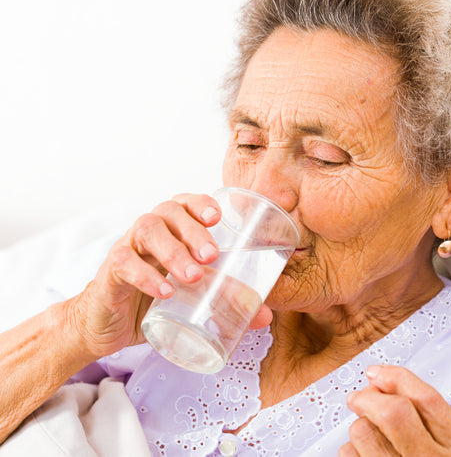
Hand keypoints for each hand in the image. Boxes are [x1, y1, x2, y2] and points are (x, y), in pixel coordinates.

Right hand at [65, 193, 223, 358]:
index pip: (186, 202)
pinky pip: (124, 264)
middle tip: (212, 256)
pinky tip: (164, 292)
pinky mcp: (109, 272)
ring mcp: (128, 248)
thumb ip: (226, 301)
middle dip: (193, 230)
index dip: (201, 203)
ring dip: (173, 250)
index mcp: (172, 230)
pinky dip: (146, 276)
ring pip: (147, 230)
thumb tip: (265, 316)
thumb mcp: (193, 298)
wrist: (108, 325)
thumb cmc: (155, 301)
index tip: (218, 218)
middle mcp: (150, 232)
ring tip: (193, 276)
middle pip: (169, 211)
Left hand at [339, 365, 450, 456]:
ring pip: (364, 434)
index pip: (427, 400)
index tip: (376, 373)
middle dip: (369, 398)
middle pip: (393, 414)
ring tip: (366, 435)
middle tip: (358, 399)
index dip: (397, 378)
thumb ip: (427, 418)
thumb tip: (379, 378)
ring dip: (358, 428)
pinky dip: (350, 452)